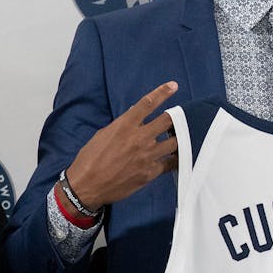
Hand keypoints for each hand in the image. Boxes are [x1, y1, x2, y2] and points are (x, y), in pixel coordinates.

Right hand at [64, 81, 179, 215]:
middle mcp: (139, 138)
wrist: (88, 186)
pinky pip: (170, 162)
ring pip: (175, 142)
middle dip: (178, 117)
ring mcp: (148, 155)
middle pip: (168, 121)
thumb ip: (122, 126)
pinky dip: (175, 159)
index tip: (173, 86)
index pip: (147, 104)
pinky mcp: (151, 171)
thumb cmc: (91, 159)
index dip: (162, 93)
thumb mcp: (103, 135)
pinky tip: (179, 157)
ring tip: (184, 137)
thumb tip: (135, 117)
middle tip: (183, 117)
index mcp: (125, 126)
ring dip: (180, 138)